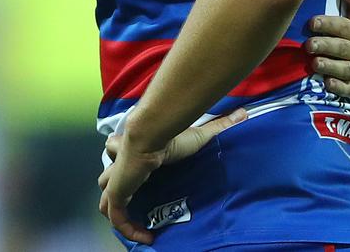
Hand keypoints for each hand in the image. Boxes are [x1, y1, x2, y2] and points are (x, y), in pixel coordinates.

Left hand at [98, 108, 247, 243]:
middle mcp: (121, 161)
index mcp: (135, 145)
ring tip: (136, 217)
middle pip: (109, 174)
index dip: (127, 162)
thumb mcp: (199, 133)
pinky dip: (128, 229)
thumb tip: (244, 113)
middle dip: (116, 184)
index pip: (121, 151)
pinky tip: (146, 236)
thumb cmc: (171, 132)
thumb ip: (220, 125)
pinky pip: (117, 218)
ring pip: (105, 194)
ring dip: (116, 205)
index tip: (144, 171)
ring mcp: (116, 179)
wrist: (151, 132)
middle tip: (136, 198)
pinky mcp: (116, 194)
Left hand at [305, 0, 349, 97]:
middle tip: (308, 45)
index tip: (312, 22)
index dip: (327, 24)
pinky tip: (328, 83)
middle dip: (324, 46)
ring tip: (314, 63)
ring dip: (328, 67)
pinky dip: (339, 88)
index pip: (342, 26)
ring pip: (343, 69)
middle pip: (341, 48)